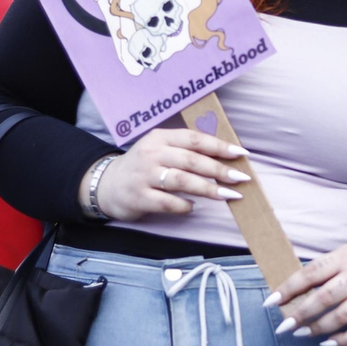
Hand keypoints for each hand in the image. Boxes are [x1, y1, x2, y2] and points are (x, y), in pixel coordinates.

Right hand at [81, 129, 250, 221]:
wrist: (105, 184)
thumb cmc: (143, 167)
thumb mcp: (160, 149)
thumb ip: (186, 150)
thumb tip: (224, 157)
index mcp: (161, 138)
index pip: (195, 139)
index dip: (219, 146)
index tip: (241, 154)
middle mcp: (152, 154)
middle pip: (191, 160)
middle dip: (219, 169)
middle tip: (241, 178)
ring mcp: (144, 176)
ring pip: (181, 180)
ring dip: (208, 188)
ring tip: (228, 195)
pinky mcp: (139, 197)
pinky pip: (167, 202)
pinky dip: (184, 205)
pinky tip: (194, 207)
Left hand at [264, 240, 346, 345]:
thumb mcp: (346, 253)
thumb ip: (324, 268)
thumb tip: (292, 288)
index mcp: (344, 258)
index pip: (311, 274)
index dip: (289, 288)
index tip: (271, 302)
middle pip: (325, 298)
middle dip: (301, 314)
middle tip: (284, 327)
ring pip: (342, 316)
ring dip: (319, 328)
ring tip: (302, 334)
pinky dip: (345, 340)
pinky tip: (329, 343)